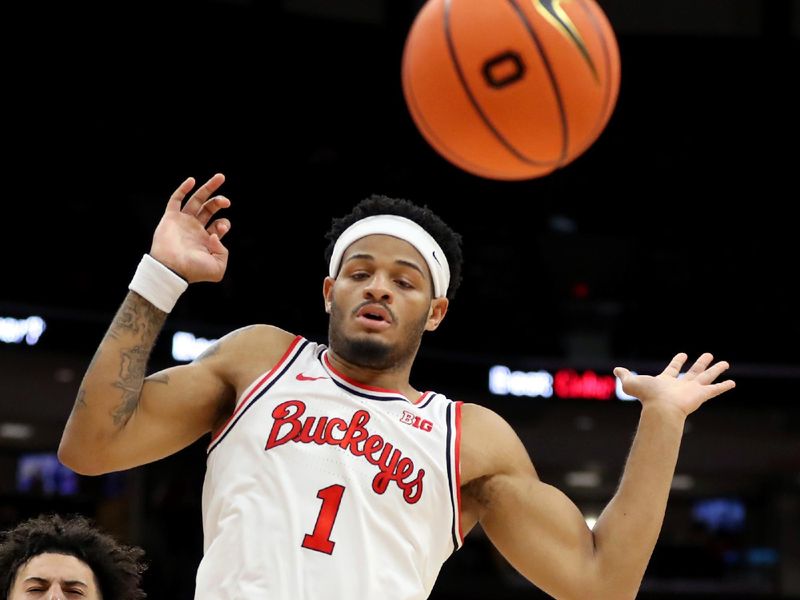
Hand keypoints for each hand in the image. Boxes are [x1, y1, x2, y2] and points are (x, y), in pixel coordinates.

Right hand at [149, 174, 231, 282]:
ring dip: (208, 189)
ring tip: (220, 177)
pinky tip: (192, 180)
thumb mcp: (218, 268)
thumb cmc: (194, 271)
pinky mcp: (170, 218)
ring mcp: (183, 222)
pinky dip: (183, 189)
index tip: (219, 230)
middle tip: (226, 201)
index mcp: (206, 240)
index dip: (224, 224)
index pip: (219, 225)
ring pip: (196, 200)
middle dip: (219, 202)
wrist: (172, 269)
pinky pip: (176, 200)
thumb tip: (215, 235)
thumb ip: (224, 253)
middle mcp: (195, 229)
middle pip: (209, 208)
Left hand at [614, 353, 734, 416]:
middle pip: (694, 371)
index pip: (673, 369)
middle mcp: (681, 385)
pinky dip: (723, 386)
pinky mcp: (701, 395)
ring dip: (716, 370)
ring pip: (706, 376)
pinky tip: (732, 383)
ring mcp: (692, 389)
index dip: (678, 362)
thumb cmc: (647, 397)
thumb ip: (625, 375)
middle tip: (708, 355)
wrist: (661, 408)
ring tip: (725, 363)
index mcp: (666, 381)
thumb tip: (616, 370)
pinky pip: (714, 390)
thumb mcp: (632, 382)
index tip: (683, 354)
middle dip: (701, 363)